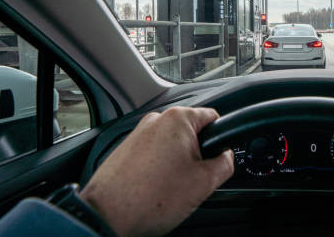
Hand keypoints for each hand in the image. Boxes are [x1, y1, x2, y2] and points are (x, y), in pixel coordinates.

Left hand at [80, 107, 233, 236]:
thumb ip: (225, 163)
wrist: (106, 216)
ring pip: (173, 146)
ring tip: (170, 188)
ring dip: (177, 164)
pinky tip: (155, 189)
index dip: (221, 140)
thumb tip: (227, 157)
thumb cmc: (149, 198)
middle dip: (197, 156)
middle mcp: (156, 120)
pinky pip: (154, 155)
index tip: (217, 159)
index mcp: (178, 119)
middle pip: (192, 133)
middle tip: (193, 180)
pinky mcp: (126, 149)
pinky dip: (159, 170)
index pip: (214, 118)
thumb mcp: (204, 183)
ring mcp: (139, 134)